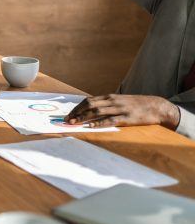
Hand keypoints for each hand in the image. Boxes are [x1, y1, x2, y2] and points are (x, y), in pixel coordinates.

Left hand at [65, 94, 180, 129]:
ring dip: (84, 117)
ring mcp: (120, 109)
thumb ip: (108, 104)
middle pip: (89, 105)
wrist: (157, 106)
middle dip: (76, 112)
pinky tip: (91, 126)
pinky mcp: (127, 118)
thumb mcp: (120, 101)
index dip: (77, 108)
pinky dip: (99, 123)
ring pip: (97, 111)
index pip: (88, 100)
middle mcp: (112, 101)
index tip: (68, 115)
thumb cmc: (137, 105)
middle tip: (67, 120)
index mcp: (110, 97)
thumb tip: (92, 110)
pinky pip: (110, 120)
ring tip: (74, 123)